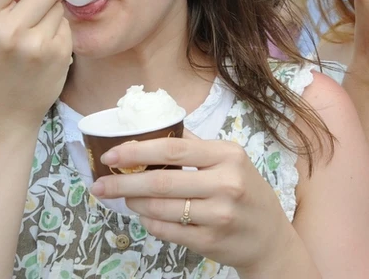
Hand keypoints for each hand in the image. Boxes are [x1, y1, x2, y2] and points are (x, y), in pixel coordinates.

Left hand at [91, 131, 294, 273]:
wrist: (270, 238)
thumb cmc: (245, 193)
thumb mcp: (231, 161)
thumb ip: (196, 146)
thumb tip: (154, 128)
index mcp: (228, 155)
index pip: (174, 148)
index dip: (138, 150)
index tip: (111, 155)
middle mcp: (226, 183)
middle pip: (162, 180)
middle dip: (124, 182)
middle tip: (99, 184)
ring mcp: (219, 215)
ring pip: (160, 208)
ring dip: (135, 203)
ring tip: (125, 198)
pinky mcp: (211, 241)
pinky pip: (167, 230)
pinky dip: (149, 222)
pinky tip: (145, 216)